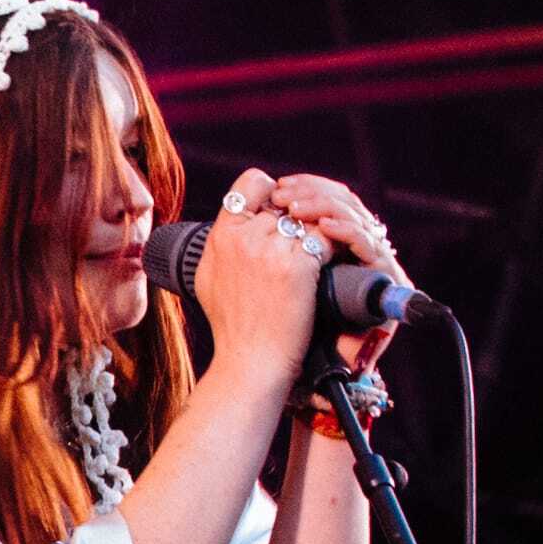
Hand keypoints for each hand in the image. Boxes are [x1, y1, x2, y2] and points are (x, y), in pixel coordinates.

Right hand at [190, 167, 329, 377]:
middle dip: (299, 219)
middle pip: (286, 203)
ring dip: (319, 232)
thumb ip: (224, 244)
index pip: (251, 182)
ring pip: (309, 219)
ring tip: (319, 253)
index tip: (282, 212)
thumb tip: (242, 218)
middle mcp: (242, 238)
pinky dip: (333, 247)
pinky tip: (330, 262)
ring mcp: (269, 251)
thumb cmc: (233, 325)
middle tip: (307, 240)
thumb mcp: (209, 278)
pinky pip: (325, 238)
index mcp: (219, 237)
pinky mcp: (296, 266)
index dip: (272, 192)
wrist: (249, 361)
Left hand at [260, 170, 409, 374]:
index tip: (276, 190)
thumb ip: (258, 245)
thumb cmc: (271, 326)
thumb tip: (240, 209)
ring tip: (298, 208)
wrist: (288, 369)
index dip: (303, 188)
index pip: (326, 198)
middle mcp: (354, 249)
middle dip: (312, 192)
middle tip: (285, 193)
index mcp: (327, 245)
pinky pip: (369, 245)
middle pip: (343, 200)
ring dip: (326, 206)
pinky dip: (347, 232)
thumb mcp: (258, 278)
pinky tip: (324, 228)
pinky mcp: (384, 278)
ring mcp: (372, 261)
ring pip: (357, 216)